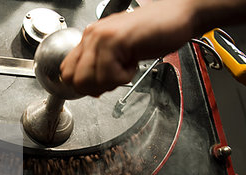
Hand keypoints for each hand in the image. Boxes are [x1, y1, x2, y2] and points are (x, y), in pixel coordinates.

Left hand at [60, 0, 194, 96]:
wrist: (178, 16)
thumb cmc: (153, 33)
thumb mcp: (119, 51)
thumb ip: (100, 65)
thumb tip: (89, 87)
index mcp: (90, 38)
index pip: (67, 71)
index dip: (83, 85)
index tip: (101, 84)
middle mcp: (92, 36)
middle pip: (75, 80)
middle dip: (96, 87)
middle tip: (115, 76)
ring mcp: (102, 38)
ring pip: (89, 80)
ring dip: (111, 82)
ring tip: (126, 66)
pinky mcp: (116, 41)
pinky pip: (109, 75)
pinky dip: (124, 77)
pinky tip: (133, 62)